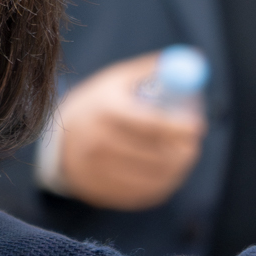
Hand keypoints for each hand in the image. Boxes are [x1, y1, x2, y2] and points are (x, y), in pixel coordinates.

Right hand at [46, 54, 206, 211]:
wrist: (58, 138)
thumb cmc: (99, 105)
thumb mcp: (118, 81)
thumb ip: (154, 71)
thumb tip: (194, 59)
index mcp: (104, 110)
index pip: (148, 123)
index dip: (177, 127)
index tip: (198, 127)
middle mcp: (94, 142)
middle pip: (151, 155)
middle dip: (180, 153)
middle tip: (193, 148)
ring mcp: (94, 170)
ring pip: (149, 178)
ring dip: (172, 171)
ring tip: (177, 159)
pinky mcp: (96, 192)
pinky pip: (139, 196)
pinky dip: (156, 187)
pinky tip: (159, 175)